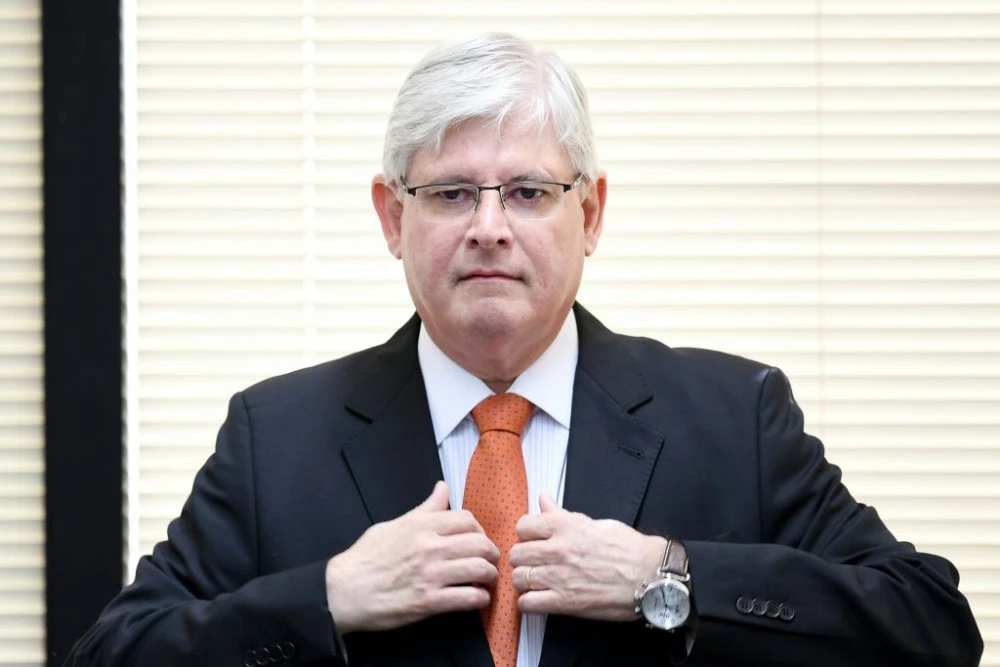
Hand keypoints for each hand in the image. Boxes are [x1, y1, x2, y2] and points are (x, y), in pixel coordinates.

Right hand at [325, 481, 499, 632]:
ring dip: (490, 575)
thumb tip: (442, 488)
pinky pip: (468, 598)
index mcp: (421, 526)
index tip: (479, 539)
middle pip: (480, 544)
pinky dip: (480, 598)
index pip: (467, 519)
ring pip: (480, 569)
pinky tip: (478, 598)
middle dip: (491, 553)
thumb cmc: (365, 558)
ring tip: (487, 580)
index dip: (480, 530)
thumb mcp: (393, 524)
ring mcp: (431, 575)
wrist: (343, 590)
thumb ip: (424, 509)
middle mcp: (430, 547)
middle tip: (490, 561)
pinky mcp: (429, 602)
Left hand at [510, 494, 665, 620]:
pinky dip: (528, 602)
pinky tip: (539, 598)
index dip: (526, 534)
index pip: (523, 525)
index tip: (533, 540)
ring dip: (524, 580)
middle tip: (533, 562)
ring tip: (535, 581)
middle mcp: (558, 550)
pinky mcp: (565, 602)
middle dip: (522, 558)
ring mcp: (559, 577)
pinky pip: (528, 603)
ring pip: (518, 578)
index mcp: (565, 526)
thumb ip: (563, 514)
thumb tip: (544, 499)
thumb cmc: (628, 548)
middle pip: (516, 554)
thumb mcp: (594, 523)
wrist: (650, 575)